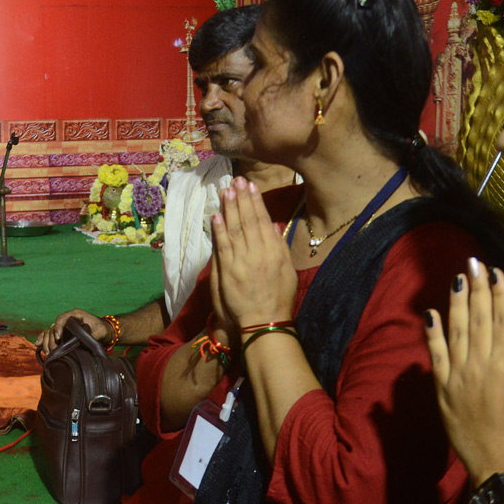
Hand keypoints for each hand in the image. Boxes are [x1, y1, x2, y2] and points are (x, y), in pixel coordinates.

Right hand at [35, 308, 110, 354]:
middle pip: (53, 326)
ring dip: (46, 341)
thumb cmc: (102, 329)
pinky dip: (43, 339)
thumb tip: (83, 343)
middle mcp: (68, 318)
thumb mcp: (100, 332)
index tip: (58, 338)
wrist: (104, 331)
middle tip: (53, 351)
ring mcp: (64, 325)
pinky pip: (50, 334)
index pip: (62, 318)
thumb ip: (92, 336)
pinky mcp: (62, 332)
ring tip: (48, 353)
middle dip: (51, 339)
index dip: (58, 327)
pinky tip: (38, 345)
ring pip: (50, 331)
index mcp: (75, 314)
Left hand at [210, 177, 296, 330]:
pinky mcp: (228, 272)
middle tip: (236, 181)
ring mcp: (242, 261)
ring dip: (229, 209)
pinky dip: (219, 230)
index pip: (263, 221)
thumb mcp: (288, 272)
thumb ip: (279, 247)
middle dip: (241, 199)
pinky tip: (216, 215)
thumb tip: (272, 226)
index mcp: (274, 252)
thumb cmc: (279, 299)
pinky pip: (223, 246)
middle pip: (247, 221)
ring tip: (226, 191)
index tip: (251, 187)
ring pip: (234, 229)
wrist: (264, 322)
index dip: (256, 202)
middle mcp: (258, 253)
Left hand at [424, 259, 503, 482]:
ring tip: (457, 278)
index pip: (502, 317)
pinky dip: (432, 333)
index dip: (499, 292)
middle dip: (477, 287)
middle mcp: (481, 363)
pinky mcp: (442, 387)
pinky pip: (435, 355)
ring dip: (455, 301)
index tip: (496, 271)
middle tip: (474, 262)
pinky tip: (430, 313)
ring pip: (456, 330)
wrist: (500, 462)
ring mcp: (458, 374)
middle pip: (477, 317)